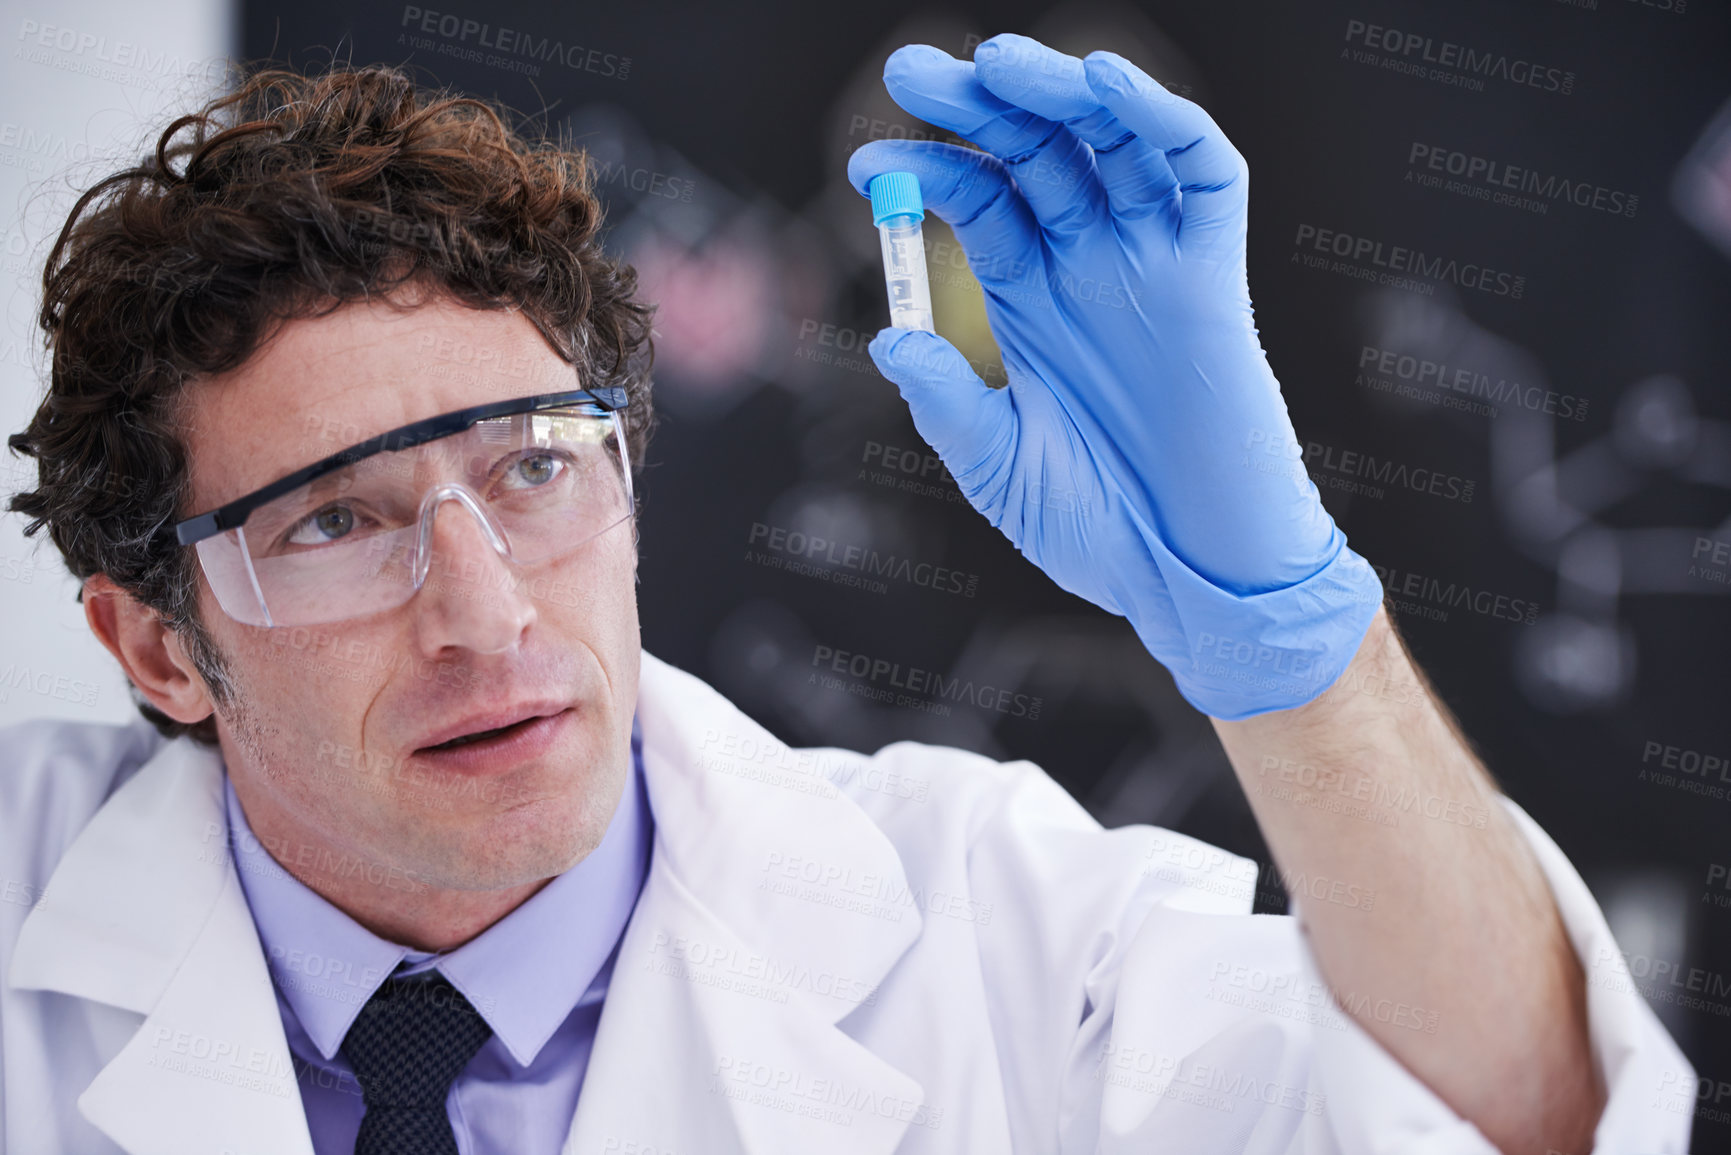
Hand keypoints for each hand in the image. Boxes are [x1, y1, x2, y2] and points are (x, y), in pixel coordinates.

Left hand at [849, 34, 1381, 719]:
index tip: (866, 163)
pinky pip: (1202, 174)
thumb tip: (889, 341)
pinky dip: (1161, 120)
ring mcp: (1153, 262)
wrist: (1194, 578)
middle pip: (1036, 152)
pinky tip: (1106, 88)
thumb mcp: (1000, 470)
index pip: (979, 201)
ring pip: (1111, 141)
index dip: (927, 171)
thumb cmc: (1100, 530)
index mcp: (1031, 300)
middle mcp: (1089, 266)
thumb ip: (950, 405)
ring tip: (997, 63)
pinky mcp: (1216, 275)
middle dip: (976, 104)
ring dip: (1058, 93)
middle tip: (912, 70)